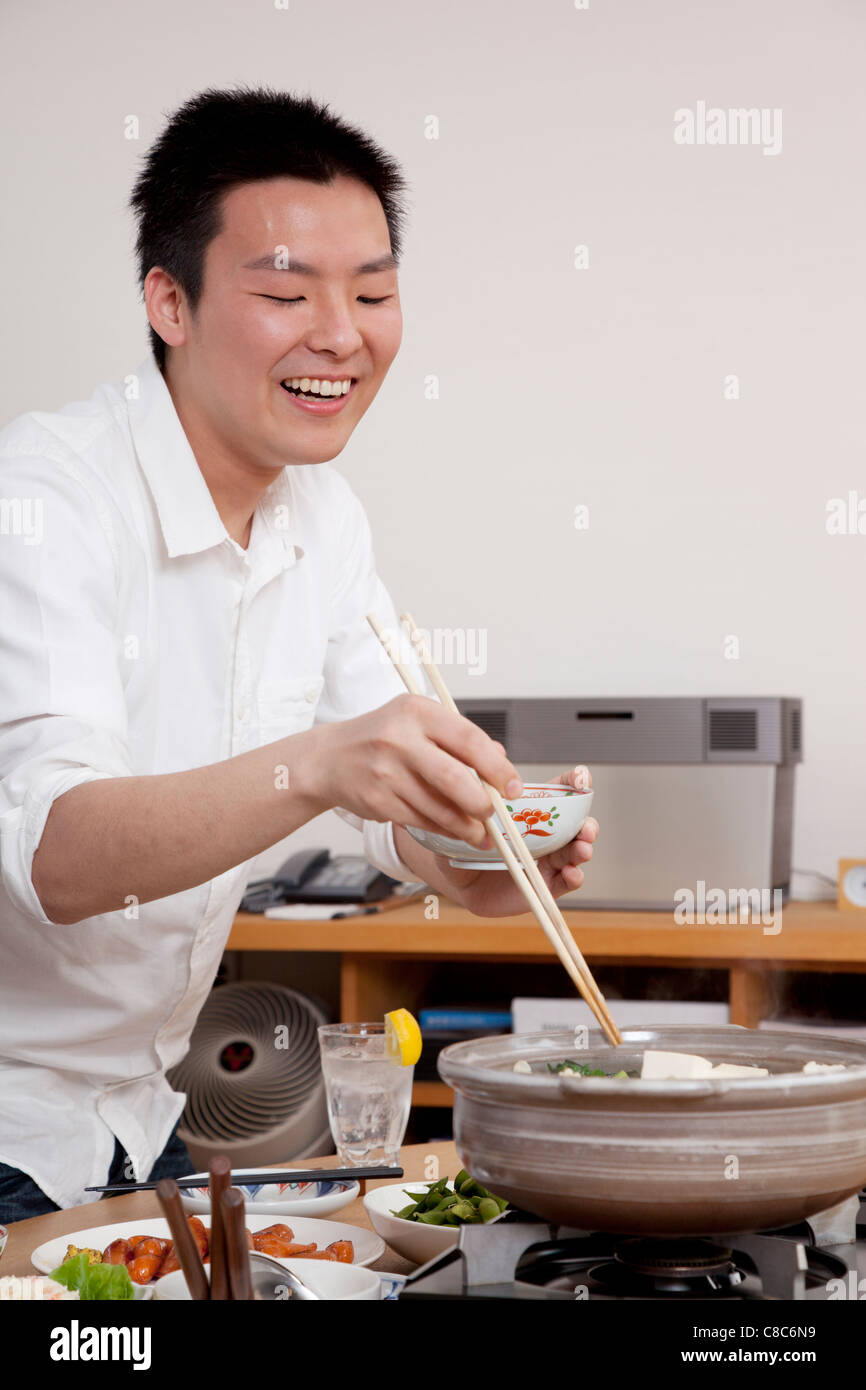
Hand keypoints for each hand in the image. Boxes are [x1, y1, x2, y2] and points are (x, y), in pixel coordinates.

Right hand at [299, 694, 521, 844]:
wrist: (329, 759)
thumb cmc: (383, 738)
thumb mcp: (419, 722)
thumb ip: (459, 738)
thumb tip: (501, 761)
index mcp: (417, 711)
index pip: (469, 740)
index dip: (497, 768)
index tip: (513, 787)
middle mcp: (399, 739)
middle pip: (455, 779)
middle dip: (483, 803)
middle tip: (496, 814)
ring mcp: (385, 772)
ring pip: (439, 808)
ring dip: (466, 826)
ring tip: (481, 833)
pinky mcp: (377, 801)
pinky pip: (421, 821)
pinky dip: (443, 830)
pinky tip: (454, 831)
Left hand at [437, 765, 598, 917]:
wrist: (457, 876)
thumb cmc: (467, 840)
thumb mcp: (468, 809)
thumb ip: (483, 780)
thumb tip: (496, 750)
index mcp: (535, 811)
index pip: (563, 791)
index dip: (577, 782)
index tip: (581, 780)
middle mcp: (547, 834)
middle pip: (578, 825)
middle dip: (588, 824)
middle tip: (586, 827)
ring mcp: (548, 859)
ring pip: (576, 852)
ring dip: (583, 849)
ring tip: (582, 849)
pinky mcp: (544, 884)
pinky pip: (565, 881)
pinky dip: (574, 877)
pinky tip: (572, 872)